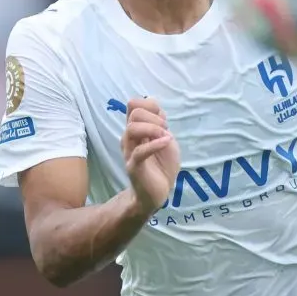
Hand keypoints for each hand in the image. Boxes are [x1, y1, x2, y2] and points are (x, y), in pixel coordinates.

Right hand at [121, 97, 180, 214]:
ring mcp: (129, 151)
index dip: (151, 106)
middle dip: (154, 117)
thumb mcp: (165, 138)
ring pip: (132, 129)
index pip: (134, 104)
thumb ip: (159, 122)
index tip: (163, 120)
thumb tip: (154, 103)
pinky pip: (139, 152)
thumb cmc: (162, 165)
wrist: (158, 192)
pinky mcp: (133, 166)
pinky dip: (155, 144)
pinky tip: (166, 142)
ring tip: (166, 138)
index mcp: (136, 129)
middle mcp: (130, 137)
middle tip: (165, 130)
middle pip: (134, 112)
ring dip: (153, 129)